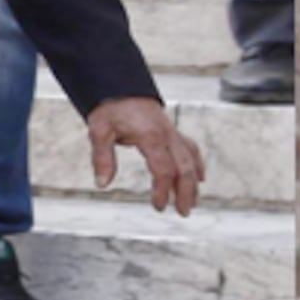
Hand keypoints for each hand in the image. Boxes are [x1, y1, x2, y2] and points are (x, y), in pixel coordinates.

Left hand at [83, 95, 202, 214]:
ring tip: (191, 203)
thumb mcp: (99, 131)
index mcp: (151, 136)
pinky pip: (190, 148)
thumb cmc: (111, 107)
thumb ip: (102, 158)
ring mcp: (172, 132)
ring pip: (190, 159)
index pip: (163, 169)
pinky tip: (199, 177)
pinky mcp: (172, 131)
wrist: (120, 87)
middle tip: (182, 212)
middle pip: (184, 167)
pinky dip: (197, 164)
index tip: (158, 206)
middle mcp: (167, 134)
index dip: (163, 190)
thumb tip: (102, 184)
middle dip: (186, 192)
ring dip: (193, 182)